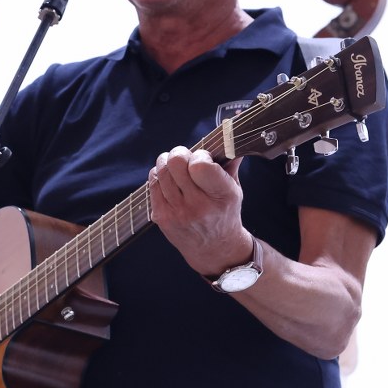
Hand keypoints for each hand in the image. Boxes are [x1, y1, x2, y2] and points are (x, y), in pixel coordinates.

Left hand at [147, 146, 254, 279]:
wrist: (213, 248)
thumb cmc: (224, 214)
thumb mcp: (234, 191)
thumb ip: (230, 165)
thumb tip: (233, 138)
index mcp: (220, 196)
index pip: (200, 165)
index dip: (199, 155)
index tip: (204, 159)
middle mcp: (197, 206)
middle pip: (176, 163)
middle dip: (180, 153)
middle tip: (185, 158)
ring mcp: (177, 212)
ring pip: (161, 171)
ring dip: (167, 162)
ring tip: (176, 167)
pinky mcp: (161, 217)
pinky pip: (152, 183)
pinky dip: (159, 176)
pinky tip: (169, 179)